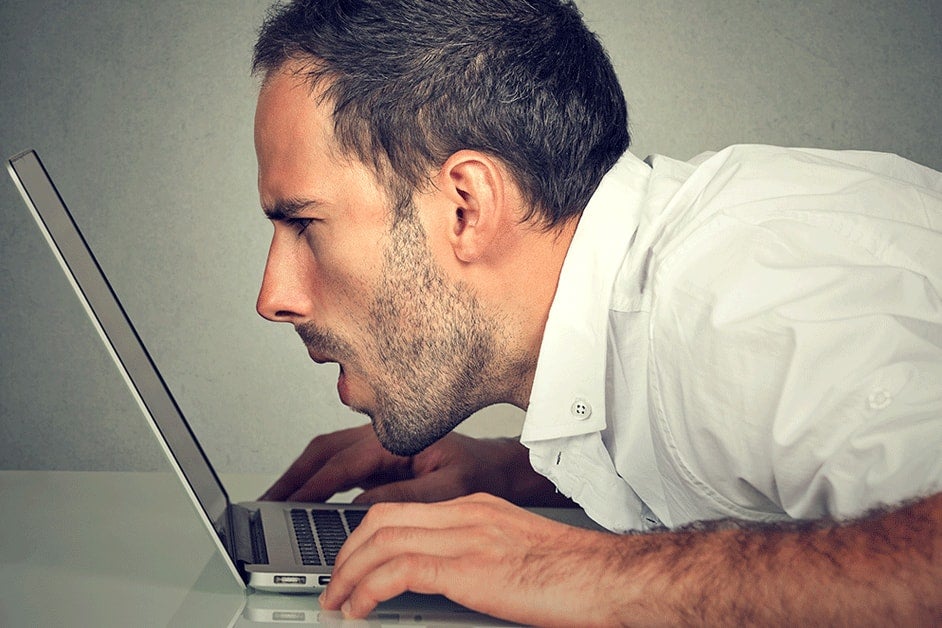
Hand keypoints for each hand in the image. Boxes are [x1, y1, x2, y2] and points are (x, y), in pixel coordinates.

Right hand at [261, 424, 571, 505]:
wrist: (499, 470)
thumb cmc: (479, 474)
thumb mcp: (447, 491)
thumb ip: (404, 496)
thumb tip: (360, 506)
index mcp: (396, 440)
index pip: (341, 463)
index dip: (310, 486)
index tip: (286, 506)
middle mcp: (383, 438)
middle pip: (323, 452)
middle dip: (291, 477)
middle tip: (264, 503)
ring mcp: (379, 448)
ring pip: (326, 457)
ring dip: (299, 477)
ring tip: (275, 502)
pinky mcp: (380, 460)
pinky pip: (338, 467)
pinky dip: (316, 481)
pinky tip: (305, 500)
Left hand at [319, 493, 618, 624]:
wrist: (610, 578)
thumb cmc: (574, 575)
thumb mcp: (515, 555)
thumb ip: (477, 558)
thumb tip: (443, 583)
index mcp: (477, 509)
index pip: (402, 509)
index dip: (366, 536)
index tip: (352, 563)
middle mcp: (468, 514)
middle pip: (382, 518)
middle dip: (347, 551)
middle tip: (334, 583)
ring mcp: (468, 536)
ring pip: (382, 540)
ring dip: (349, 573)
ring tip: (337, 601)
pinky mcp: (470, 567)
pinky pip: (399, 570)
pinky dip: (368, 589)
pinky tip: (360, 609)